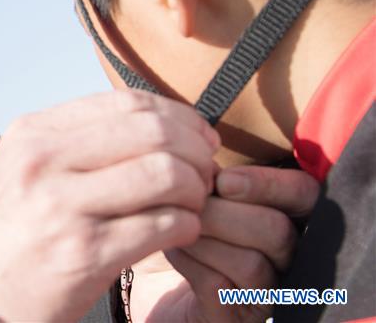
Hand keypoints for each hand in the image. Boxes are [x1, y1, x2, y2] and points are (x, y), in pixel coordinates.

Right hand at [0, 91, 219, 321]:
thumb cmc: (1, 235)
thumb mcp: (19, 169)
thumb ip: (71, 142)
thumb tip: (147, 122)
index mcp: (33, 134)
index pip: (126, 103)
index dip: (177, 116)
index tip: (196, 138)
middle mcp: (45, 161)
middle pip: (153, 132)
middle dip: (195, 151)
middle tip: (205, 173)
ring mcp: (63, 207)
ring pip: (165, 175)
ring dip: (195, 191)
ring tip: (193, 205)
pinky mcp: (84, 254)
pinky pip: (164, 226)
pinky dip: (188, 226)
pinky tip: (181, 233)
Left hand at [129, 165, 319, 322]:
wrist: (149, 275)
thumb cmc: (178, 222)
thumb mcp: (196, 189)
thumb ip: (210, 171)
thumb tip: (202, 148)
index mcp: (285, 215)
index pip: (303, 195)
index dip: (269, 184)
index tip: (225, 180)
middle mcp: (286, 258)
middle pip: (278, 231)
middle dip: (226, 214)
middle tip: (191, 205)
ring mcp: (265, 292)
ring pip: (253, 263)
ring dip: (204, 239)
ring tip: (175, 226)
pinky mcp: (236, 317)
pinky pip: (222, 288)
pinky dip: (192, 264)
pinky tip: (172, 249)